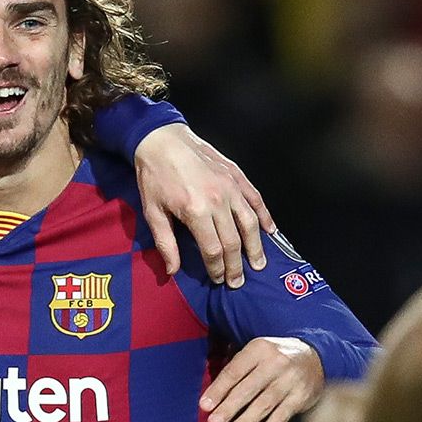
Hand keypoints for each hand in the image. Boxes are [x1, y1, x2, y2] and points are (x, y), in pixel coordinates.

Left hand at [134, 123, 274, 286]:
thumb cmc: (154, 176)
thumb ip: (165, 243)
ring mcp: (231, 187)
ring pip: (250, 223)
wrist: (162, 140)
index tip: (218, 280)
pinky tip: (270, 231)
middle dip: (237, 266)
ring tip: (258, 264)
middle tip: (237, 282)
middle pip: (234, 241)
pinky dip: (265, 217)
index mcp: (196, 211)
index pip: (214, 250)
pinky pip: (256, 199)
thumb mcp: (152, 211)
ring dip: (256, 247)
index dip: (217, 268)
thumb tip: (172, 271)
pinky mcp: (237, 175)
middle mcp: (219, 200)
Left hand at [199, 336, 322, 421]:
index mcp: (259, 349)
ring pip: (264, 403)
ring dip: (246, 421)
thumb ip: (236, 371)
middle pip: (248, 389)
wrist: (315, 356)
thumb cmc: (274, 358)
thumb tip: (212, 399)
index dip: (218, 390)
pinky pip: (283, 414)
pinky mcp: (302, 396)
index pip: (234, 371)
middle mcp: (276, 362)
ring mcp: (291, 380)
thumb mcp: (256, 354)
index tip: (205, 406)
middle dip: (229, 407)